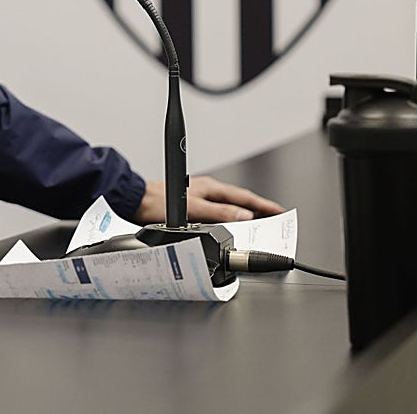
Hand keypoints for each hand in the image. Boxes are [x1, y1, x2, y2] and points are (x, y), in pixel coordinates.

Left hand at [134, 175, 284, 224]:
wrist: (135, 201)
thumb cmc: (156, 202)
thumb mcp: (192, 210)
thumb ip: (218, 213)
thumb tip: (244, 216)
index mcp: (210, 188)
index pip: (245, 198)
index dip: (264, 206)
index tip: (281, 211)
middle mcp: (207, 191)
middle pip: (240, 202)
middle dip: (259, 211)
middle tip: (276, 220)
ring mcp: (200, 198)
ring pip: (229, 208)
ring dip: (244, 216)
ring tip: (259, 226)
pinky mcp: (192, 207)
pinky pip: (218, 213)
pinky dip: (229, 220)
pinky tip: (230, 228)